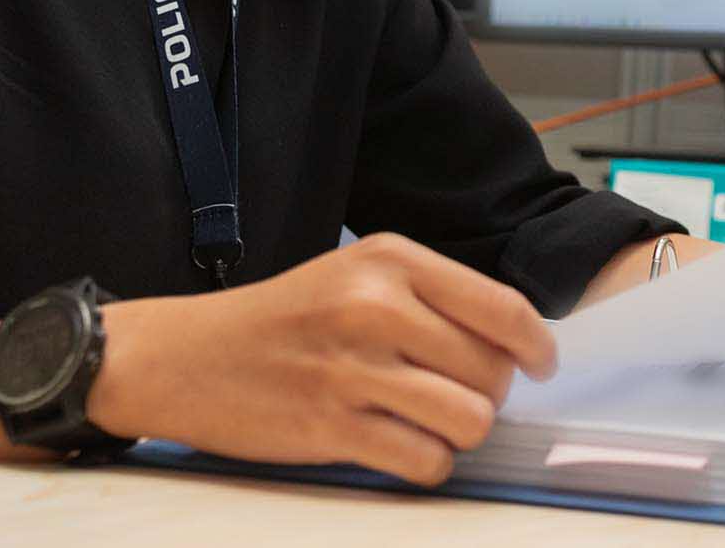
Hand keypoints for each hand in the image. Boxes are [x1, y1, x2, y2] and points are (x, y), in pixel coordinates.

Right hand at [89, 232, 556, 485]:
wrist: (184, 356)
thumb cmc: (278, 319)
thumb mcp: (354, 275)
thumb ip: (427, 297)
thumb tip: (510, 339)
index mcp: (390, 261)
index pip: (502, 307)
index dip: (536, 345)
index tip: (539, 363)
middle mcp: (377, 308)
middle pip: (492, 370)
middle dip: (488, 393)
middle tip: (453, 393)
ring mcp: (355, 369)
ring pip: (470, 419)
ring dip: (460, 431)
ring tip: (430, 422)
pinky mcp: (333, 427)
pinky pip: (425, 461)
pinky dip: (426, 463)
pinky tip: (400, 446)